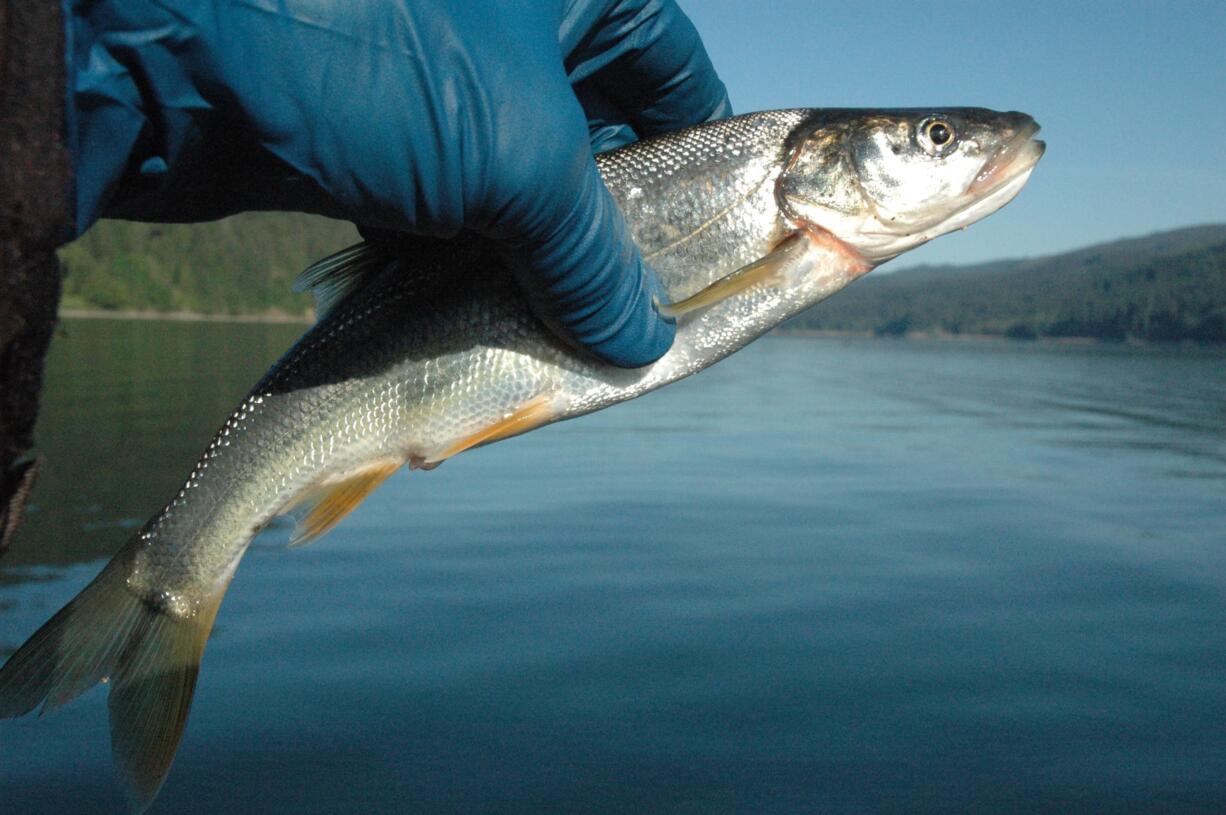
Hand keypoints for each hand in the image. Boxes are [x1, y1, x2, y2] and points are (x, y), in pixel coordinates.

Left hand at [67, 0, 730, 366]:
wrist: (168, 59)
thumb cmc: (372, 59)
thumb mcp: (518, 159)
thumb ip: (594, 257)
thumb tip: (637, 341)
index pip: (674, 78)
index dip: (700, 168)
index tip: (714, 253)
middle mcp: (514, 24)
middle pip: (599, 146)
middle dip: (612, 239)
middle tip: (635, 317)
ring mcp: (443, 82)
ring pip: (521, 191)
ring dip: (537, 268)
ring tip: (565, 336)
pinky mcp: (381, 139)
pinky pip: (452, 215)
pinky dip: (467, 270)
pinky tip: (479, 321)